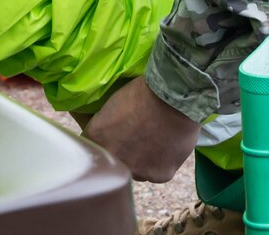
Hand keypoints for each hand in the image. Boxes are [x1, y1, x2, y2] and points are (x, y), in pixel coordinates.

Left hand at [81, 76, 198, 181]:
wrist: (174, 99)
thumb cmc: (143, 92)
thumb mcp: (114, 104)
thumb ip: (108, 125)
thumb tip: (112, 133)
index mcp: (96, 138)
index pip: (94, 147)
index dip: (106, 142)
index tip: (115, 136)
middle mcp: (113, 158)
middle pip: (116, 163)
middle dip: (124, 154)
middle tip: (137, 139)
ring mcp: (136, 170)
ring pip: (138, 169)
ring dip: (143, 160)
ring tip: (156, 140)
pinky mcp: (158, 176)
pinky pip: (157, 171)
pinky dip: (162, 162)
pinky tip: (168, 145)